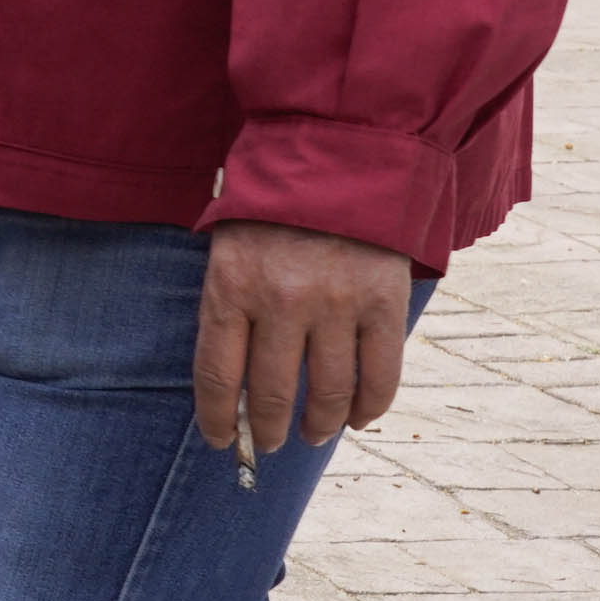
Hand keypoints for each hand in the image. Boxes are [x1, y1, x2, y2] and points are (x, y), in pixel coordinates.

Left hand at [194, 219, 413, 454]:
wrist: (336, 156)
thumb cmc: (271, 208)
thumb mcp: (228, 247)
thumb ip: (230, 307)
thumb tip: (233, 385)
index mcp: (231, 285)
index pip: (217, 375)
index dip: (217, 418)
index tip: (219, 440)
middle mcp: (281, 300)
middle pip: (272, 392)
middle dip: (268, 429)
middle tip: (269, 444)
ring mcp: (336, 304)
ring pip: (329, 393)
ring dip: (320, 425)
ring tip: (312, 434)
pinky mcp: (383, 303)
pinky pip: (380, 376)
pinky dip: (371, 408)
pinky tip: (358, 419)